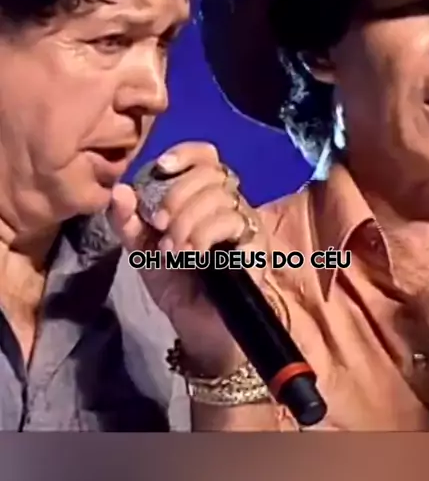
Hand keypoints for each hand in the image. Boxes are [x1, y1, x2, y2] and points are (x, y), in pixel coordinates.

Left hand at [109, 141, 264, 376]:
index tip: (162, 168)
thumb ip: (127, 221)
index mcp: (202, 195)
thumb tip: (119, 191)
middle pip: (211, 173)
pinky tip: (191, 256)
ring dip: (188, 221)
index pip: (205, 155)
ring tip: (171, 251)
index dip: (186, 154)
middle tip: (158, 225)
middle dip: (178, 195)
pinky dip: (204, 235)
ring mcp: (246, 222)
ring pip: (221, 197)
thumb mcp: (142, 250)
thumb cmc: (176, 283)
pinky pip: (232, 222)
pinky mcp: (256, 245)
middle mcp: (229, 202)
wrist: (199, 327)